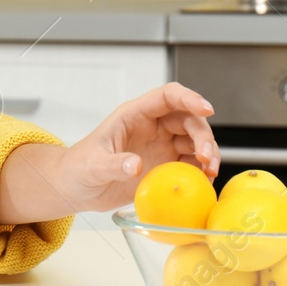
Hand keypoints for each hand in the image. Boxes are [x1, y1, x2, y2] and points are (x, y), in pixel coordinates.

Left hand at [0, 81, 219, 223]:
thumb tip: (134, 164)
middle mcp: (152, 127)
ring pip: (194, 141)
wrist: (76, 189)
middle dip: (202, 134)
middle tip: (206, 157)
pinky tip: (204, 183)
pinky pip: (191, 164)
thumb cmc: (78, 169)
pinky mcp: (166, 167)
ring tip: (210, 171)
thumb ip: (112, 164)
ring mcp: (161, 147)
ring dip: (208, 153)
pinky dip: (202, 171)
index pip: (167, 97)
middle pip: (188, 119)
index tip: (206, 109)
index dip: (189, 98)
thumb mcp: (92, 166)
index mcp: (134, 115)